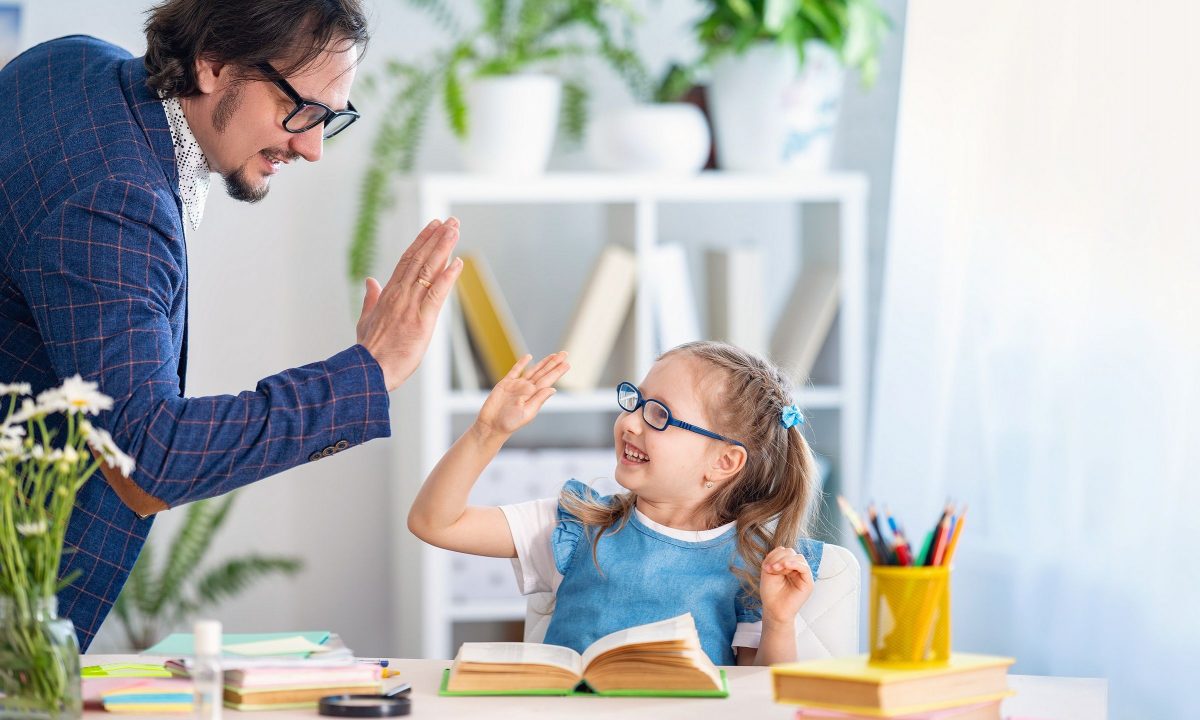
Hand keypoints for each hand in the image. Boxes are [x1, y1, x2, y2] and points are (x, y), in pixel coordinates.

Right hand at [357, 218, 462, 390]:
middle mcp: (400, 294)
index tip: (433, 226)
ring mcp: (410, 306)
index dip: (422, 241)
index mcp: (389, 294)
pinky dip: (448, 277)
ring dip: (443, 248)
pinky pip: (436, 295)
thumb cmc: (368, 350)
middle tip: (451, 221)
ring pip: (429, 270)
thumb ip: (370, 299)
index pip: (407, 260)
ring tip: (455, 230)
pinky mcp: (421, 321)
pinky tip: (457, 262)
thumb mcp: (366, 320)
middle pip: (420, 259)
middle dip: (437, 238)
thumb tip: (370, 281)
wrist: (367, 371)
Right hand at [475, 353, 569, 437]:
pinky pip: (515, 371)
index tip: (567, 363)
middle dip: (554, 363)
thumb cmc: (509, 423)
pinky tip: (529, 357)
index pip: (548, 380)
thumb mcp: (527, 413)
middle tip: (565, 353)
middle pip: (543, 373)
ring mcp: (517, 385)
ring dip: (543, 362)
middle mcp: (527, 389)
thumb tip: (553, 389)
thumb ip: (539, 399)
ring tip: (553, 355)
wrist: (491, 425)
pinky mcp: (505, 384)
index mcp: (534, 396)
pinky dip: (521, 363)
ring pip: (533, 370)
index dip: (557, 372)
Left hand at [759, 546, 814, 624]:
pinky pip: (804, 567)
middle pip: (791, 552)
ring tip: (775, 569)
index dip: (774, 555)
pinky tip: (786, 567)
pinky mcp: (808, 583)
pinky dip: (795, 564)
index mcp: (786, 565)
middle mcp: (795, 569)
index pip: (784, 551)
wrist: (773, 610)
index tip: (765, 567)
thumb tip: (784, 550)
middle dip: (779, 558)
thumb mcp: (769, 571)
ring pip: (798, 557)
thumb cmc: (770, 593)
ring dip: (785, 560)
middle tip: (771, 569)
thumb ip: (775, 559)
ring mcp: (802, 575)